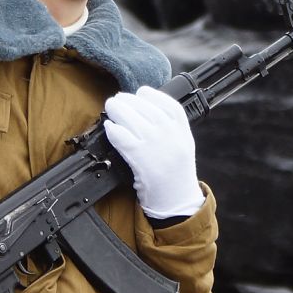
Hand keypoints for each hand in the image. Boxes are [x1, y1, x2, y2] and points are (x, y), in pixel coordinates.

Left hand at [104, 86, 204, 218]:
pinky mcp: (141, 158)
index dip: (153, 95)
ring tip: (111, 107)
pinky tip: (109, 127)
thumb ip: (170, 128)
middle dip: (129, 100)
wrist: (176, 200)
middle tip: (118, 99)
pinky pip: (123, 138)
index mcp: (183, 131)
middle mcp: (171, 135)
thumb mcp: (182, 145)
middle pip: (147, 108)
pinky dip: (114, 130)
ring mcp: (156, 146)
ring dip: (118, 110)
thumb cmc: (176, 174)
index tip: (141, 91)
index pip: (170, 105)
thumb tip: (144, 109)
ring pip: (133, 119)